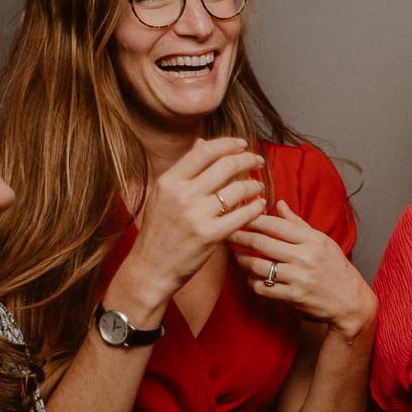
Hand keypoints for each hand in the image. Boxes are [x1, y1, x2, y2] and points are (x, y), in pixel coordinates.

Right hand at [126, 137, 267, 302]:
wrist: (151, 268)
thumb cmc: (159, 231)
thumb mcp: (162, 195)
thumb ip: (183, 170)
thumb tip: (201, 143)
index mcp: (169, 181)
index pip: (204, 151)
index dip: (228, 144)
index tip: (242, 144)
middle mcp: (183, 194)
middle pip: (226, 165)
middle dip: (248, 160)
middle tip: (258, 161)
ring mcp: (197, 215)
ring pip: (238, 189)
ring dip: (254, 185)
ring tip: (259, 187)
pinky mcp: (211, 235)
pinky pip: (242, 216)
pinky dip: (256, 208)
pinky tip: (260, 206)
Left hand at [230, 200, 375, 337]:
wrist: (350, 301)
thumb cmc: (335, 269)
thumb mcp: (322, 242)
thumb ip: (298, 224)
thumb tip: (280, 204)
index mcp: (312, 240)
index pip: (274, 224)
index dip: (252, 219)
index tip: (238, 215)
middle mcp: (305, 257)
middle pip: (262, 243)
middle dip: (240, 237)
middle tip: (227, 233)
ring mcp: (299, 278)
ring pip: (258, 266)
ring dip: (243, 261)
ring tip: (238, 257)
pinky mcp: (293, 297)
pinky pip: (263, 288)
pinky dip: (253, 282)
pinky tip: (252, 278)